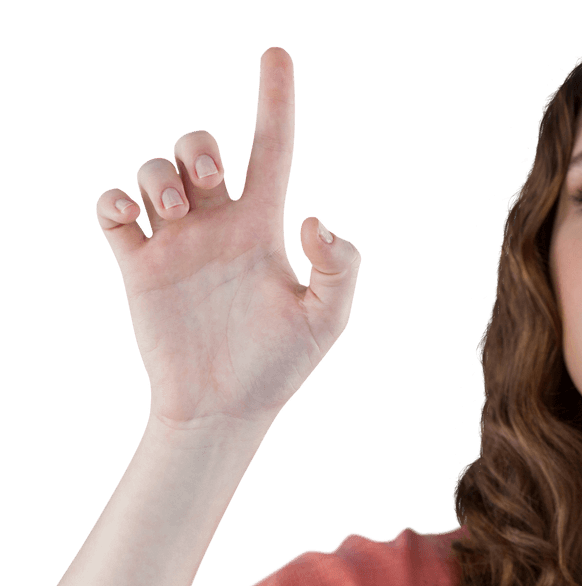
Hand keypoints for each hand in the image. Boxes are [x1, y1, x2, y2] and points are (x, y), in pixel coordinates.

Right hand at [95, 46, 360, 429]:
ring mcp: (176, 243)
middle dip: (199, 148)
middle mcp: (218, 225)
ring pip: (154, 173)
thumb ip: (340, 267)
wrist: (225, 406)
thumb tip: (315, 218)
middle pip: (200, 151)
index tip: (276, 55)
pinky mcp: (138, 265)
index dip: (275, 101)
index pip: (271, 149)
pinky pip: (112, 213)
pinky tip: (129, 217)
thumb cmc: (281, 365)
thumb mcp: (328, 319)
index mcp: (263, 227)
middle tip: (213, 185)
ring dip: (160, 176)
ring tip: (173, 212)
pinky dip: (113, 201)